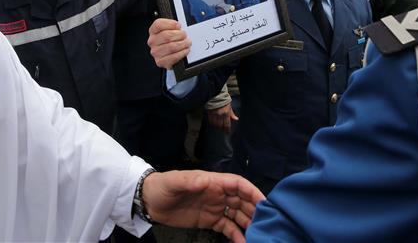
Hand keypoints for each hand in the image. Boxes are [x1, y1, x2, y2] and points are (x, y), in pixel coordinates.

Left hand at [142, 170, 264, 242]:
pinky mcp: (210, 221)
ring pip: (238, 215)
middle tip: (266, 224)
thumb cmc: (163, 186)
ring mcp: (215, 208)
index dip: (252, 192)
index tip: (265, 203)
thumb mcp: (174, 181)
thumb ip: (190, 181)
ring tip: (259, 234)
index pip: (238, 184)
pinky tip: (244, 242)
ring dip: (249, 223)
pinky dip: (237, 235)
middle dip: (255, 210)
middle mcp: (218, 194)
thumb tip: (207, 181)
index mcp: (213, 181)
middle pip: (242, 201)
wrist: (150, 202)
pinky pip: (228, 228)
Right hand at [147, 19, 190, 68]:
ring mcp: (155, 52)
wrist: (172, 54)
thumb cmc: (172, 40)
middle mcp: (152, 41)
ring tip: (187, 43)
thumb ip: (174, 26)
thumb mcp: (171, 30)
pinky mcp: (160, 61)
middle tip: (185, 35)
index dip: (170, 24)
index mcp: (153, 31)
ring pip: (171, 47)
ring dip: (183, 44)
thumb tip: (178, 25)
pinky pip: (173, 57)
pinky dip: (182, 53)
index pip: (158, 24)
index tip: (178, 25)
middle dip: (179, 35)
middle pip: (166, 36)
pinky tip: (185, 50)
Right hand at [207, 103, 238, 133]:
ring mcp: (214, 114)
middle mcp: (220, 115)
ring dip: (217, 126)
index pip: (226, 125)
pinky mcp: (209, 113)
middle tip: (223, 130)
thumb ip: (232, 114)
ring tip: (219, 127)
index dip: (227, 130)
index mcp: (226, 113)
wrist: (216, 94)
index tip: (227, 132)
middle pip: (220, 126)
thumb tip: (236, 119)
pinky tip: (214, 123)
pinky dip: (212, 123)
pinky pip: (210, 121)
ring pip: (215, 124)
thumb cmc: (224, 100)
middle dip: (222, 129)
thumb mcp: (229, 106)